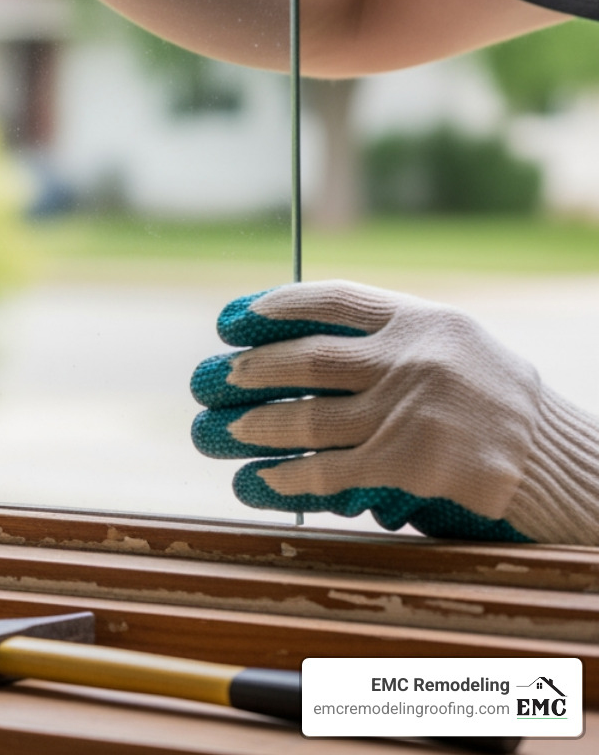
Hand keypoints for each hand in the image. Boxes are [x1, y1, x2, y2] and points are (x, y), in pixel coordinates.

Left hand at [190, 280, 598, 544]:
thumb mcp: (458, 345)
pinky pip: (328, 469)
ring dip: (258, 426)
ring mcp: (407, 410)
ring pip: (307, 418)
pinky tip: (261, 480)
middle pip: (307, 359)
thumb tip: (310, 339)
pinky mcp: (406, 461)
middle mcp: (410, 358)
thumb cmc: (501, 405)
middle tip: (221, 377)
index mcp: (422, 319)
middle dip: (254, 369)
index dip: (278, 305)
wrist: (558, 461)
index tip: (239, 317)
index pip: (333, 299)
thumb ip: (396, 337)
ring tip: (226, 430)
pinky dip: (287, 477)